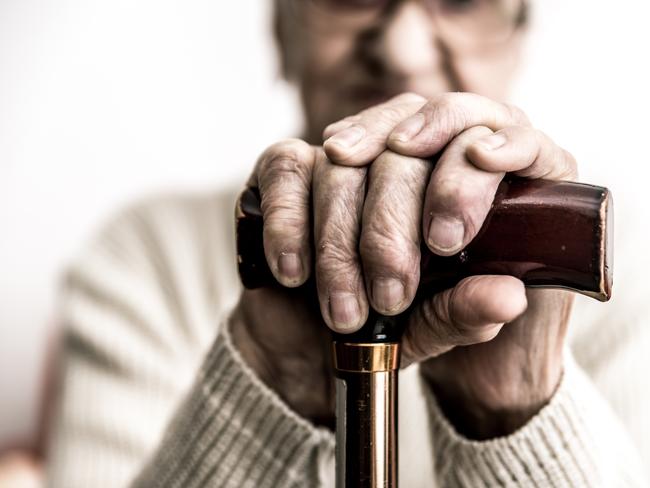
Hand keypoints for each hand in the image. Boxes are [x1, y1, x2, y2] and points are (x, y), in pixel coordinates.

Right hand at [323, 92, 577, 437]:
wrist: (318, 341)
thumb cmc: (391, 325)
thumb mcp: (435, 326)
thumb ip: (468, 309)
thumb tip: (507, 297)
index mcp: (472, 178)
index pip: (488, 136)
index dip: (466, 179)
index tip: (445, 237)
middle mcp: (413, 148)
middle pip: (406, 151)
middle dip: (392, 230)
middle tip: (390, 296)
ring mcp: (347, 151)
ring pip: (344, 163)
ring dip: (340, 244)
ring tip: (346, 311)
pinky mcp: (290, 164)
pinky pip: (287, 167)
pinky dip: (290, 223)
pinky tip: (295, 272)